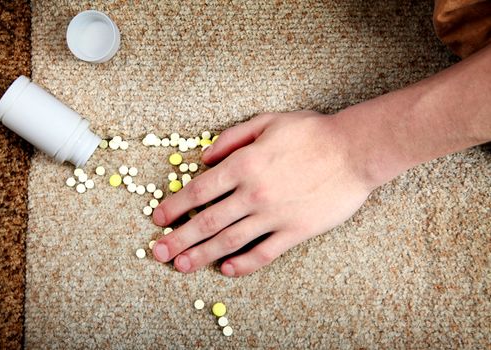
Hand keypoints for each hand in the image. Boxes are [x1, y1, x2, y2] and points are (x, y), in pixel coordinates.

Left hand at [151, 110, 374, 275]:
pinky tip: (226, 269)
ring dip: (201, 255)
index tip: (158, 219)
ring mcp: (274, 215)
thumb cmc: (312, 134)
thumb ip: (231, 138)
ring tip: (181, 266)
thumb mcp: (267, 122)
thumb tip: (203, 158)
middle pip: (207, 221)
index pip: (198, 191)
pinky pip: (264, 253)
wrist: (355, 151)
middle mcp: (253, 194)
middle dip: (179, 239)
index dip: (174, 206)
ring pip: (229, 241)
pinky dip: (243, 264)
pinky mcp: (295, 231)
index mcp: (244, 165)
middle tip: (158, 253)